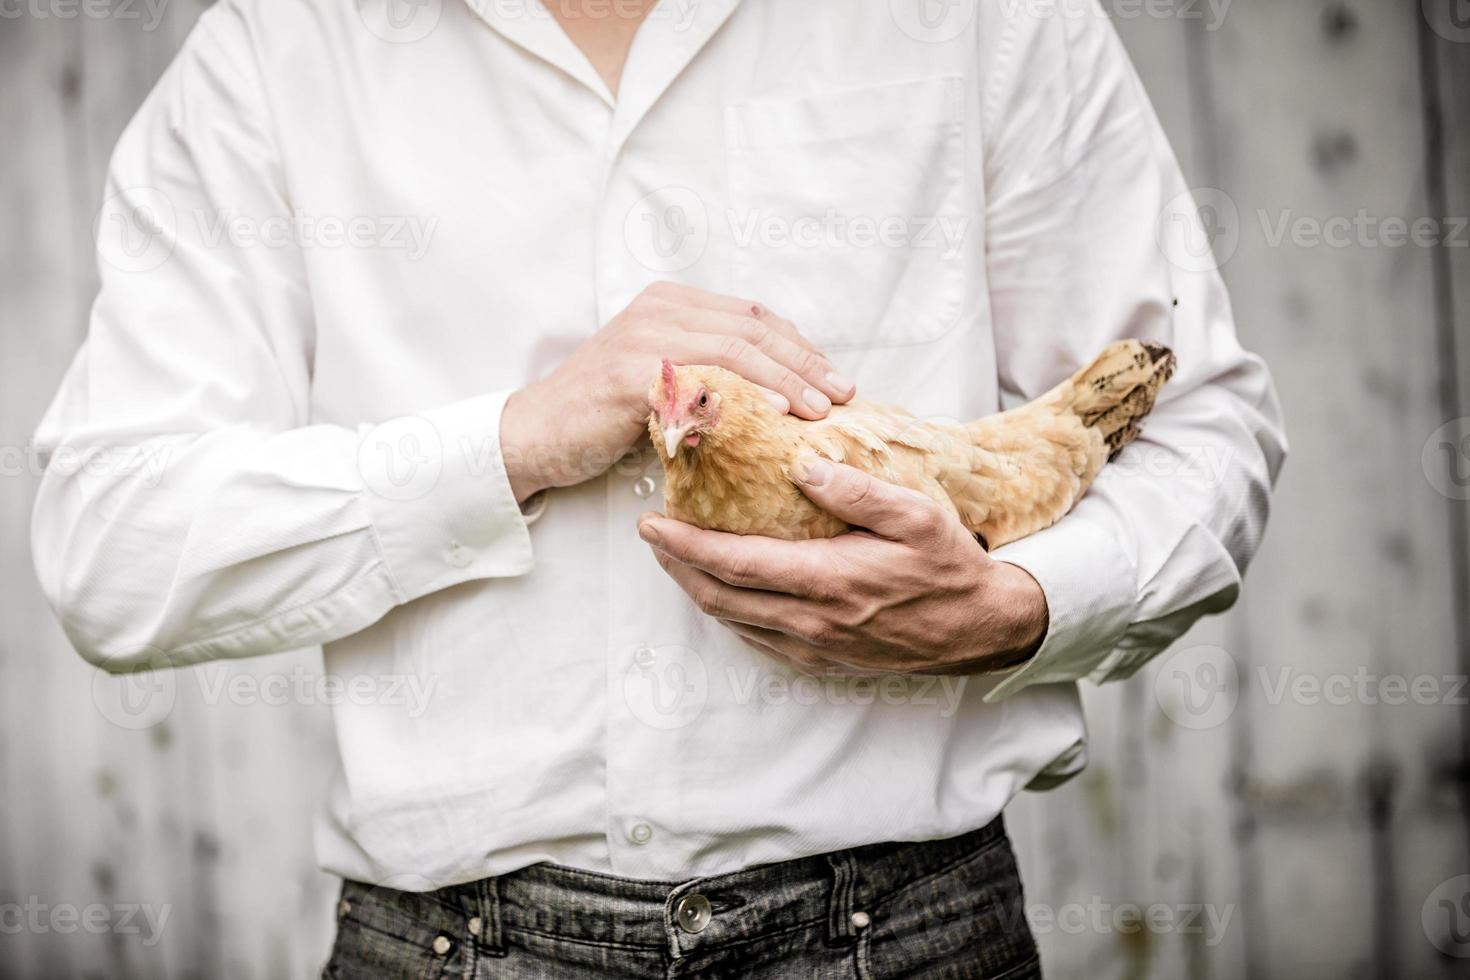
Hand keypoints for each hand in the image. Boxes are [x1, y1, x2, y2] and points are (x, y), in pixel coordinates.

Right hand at [500, 281, 853, 499]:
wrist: (535, 434)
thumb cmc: (602, 415)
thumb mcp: (663, 378)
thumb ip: (709, 368)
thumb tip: (781, 390)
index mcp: (672, 302)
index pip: (754, 316)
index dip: (801, 346)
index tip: (835, 378)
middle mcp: (661, 308)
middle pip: (753, 329)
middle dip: (805, 363)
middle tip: (843, 394)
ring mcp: (644, 336)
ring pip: (735, 350)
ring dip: (785, 380)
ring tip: (820, 410)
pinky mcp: (630, 372)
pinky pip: (700, 380)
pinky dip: (742, 395)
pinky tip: (771, 416)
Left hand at [638, 455, 1048, 674]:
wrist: (983, 629)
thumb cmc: (950, 567)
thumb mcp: (917, 516)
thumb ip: (858, 491)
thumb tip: (803, 465)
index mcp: (828, 581)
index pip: (735, 563)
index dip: (685, 544)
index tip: (652, 522)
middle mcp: (812, 621)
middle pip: (719, 596)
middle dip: (676, 565)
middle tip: (652, 535)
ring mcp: (814, 647)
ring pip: (733, 620)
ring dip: (697, 588)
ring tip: (678, 556)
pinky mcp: (822, 661)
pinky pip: (758, 638)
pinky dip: (730, 611)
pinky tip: (725, 588)